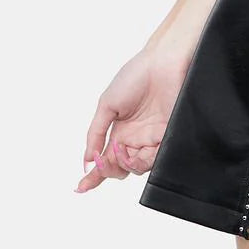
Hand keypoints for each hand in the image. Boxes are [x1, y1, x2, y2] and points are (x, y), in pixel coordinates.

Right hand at [74, 47, 189, 193]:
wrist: (162, 62)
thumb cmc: (134, 76)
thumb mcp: (107, 105)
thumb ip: (95, 134)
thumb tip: (86, 160)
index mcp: (120, 131)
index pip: (105, 159)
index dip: (93, 175)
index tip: (81, 187)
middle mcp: (135, 138)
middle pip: (119, 168)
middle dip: (107, 170)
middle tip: (102, 160)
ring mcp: (151, 138)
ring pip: (136, 168)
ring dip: (123, 165)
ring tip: (119, 149)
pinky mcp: (167, 135)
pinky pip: (155, 159)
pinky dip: (141, 162)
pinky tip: (132, 154)